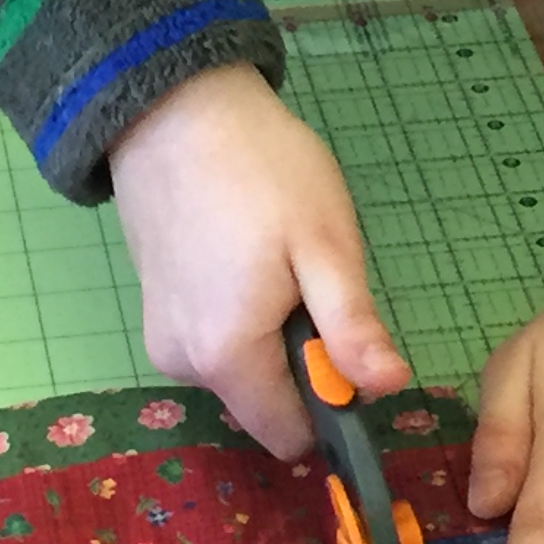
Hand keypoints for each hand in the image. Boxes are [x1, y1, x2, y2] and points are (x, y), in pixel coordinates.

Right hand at [109, 63, 407, 456]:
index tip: (342, 337)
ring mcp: (162, 335)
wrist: (174, 107)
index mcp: (228, 359)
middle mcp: (184, 364)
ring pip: (241, 369)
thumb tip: (388, 389)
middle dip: (300, 359)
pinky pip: (213, 338)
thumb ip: (353, 328)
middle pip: (266, 402)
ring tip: (274, 255)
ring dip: (270, 332)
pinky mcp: (154, 308)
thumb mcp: (325, 245)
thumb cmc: (262, 170)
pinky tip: (243, 250)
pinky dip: (239, 313)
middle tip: (306, 278)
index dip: (332, 400)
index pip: (292, 436)